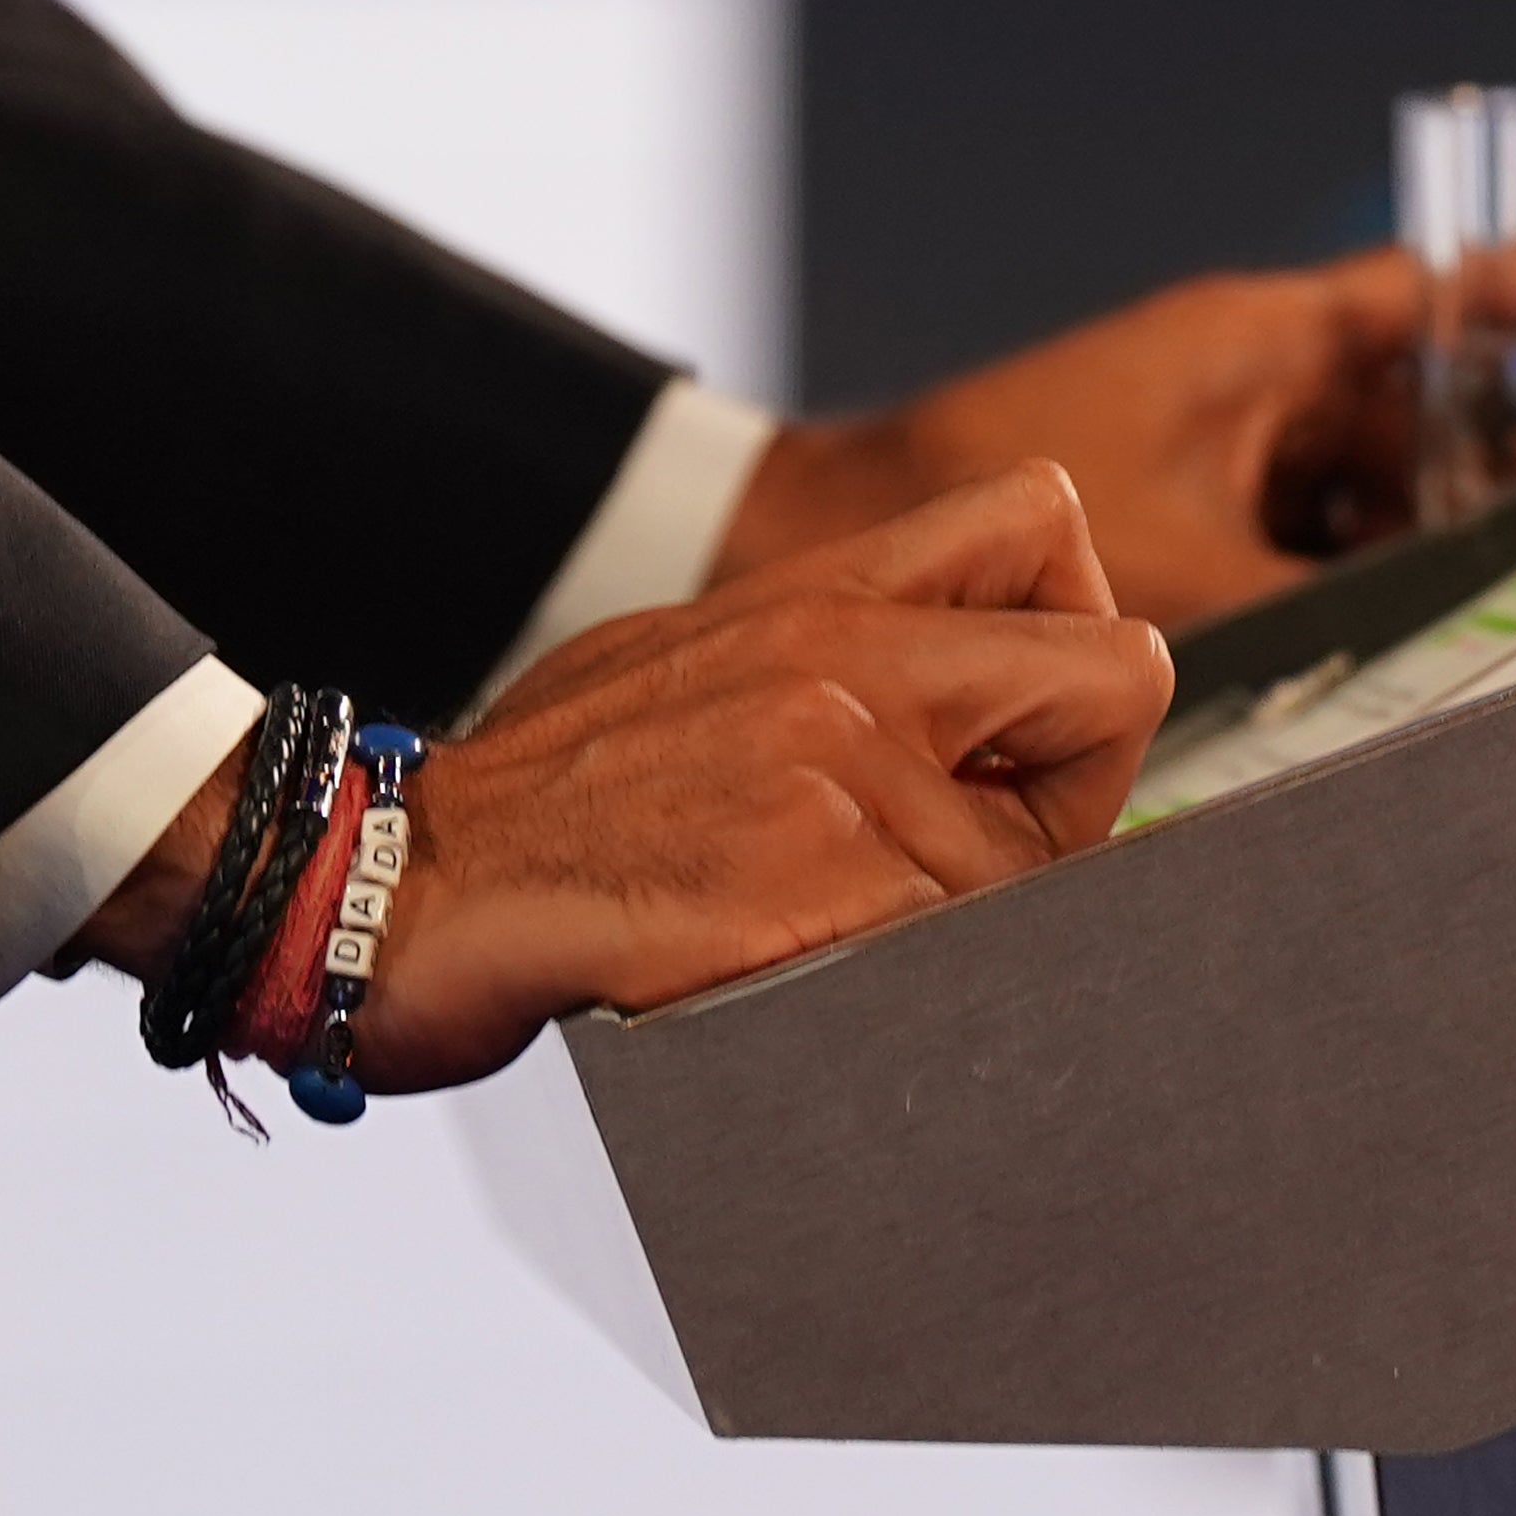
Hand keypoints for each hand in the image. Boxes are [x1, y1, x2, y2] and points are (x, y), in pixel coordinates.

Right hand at [82, 462, 1171, 1092]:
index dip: (1062, 634)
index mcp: (822, 594)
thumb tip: (956, 714)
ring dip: (985, 912)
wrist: (392, 887)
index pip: (1045, 529)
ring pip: (1058, 860)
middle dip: (1081, 777)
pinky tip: (815, 976)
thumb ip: (837, 658)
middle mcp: (854, 666)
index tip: (1009, 718)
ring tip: (849, 927)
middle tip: (989, 840)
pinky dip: (920, 987)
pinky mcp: (825, 904)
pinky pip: (971, 958)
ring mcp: (845, 783)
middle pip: (1123, 677)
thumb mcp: (696, 653)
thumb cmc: (545, 794)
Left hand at [717, 244, 1515, 627]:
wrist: (852, 529)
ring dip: (1439, 536)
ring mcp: (1224, 445)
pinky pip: (1309, 533)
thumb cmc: (998, 502)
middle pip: (1427, 406)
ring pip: (1374, 483)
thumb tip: (1457, 636)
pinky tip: (1409, 635)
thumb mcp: (1194, 570)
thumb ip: (1332, 601)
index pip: (1446, 292)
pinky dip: (1359, 577)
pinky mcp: (1192, 509)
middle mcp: (1254, 381)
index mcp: (1266, 342)